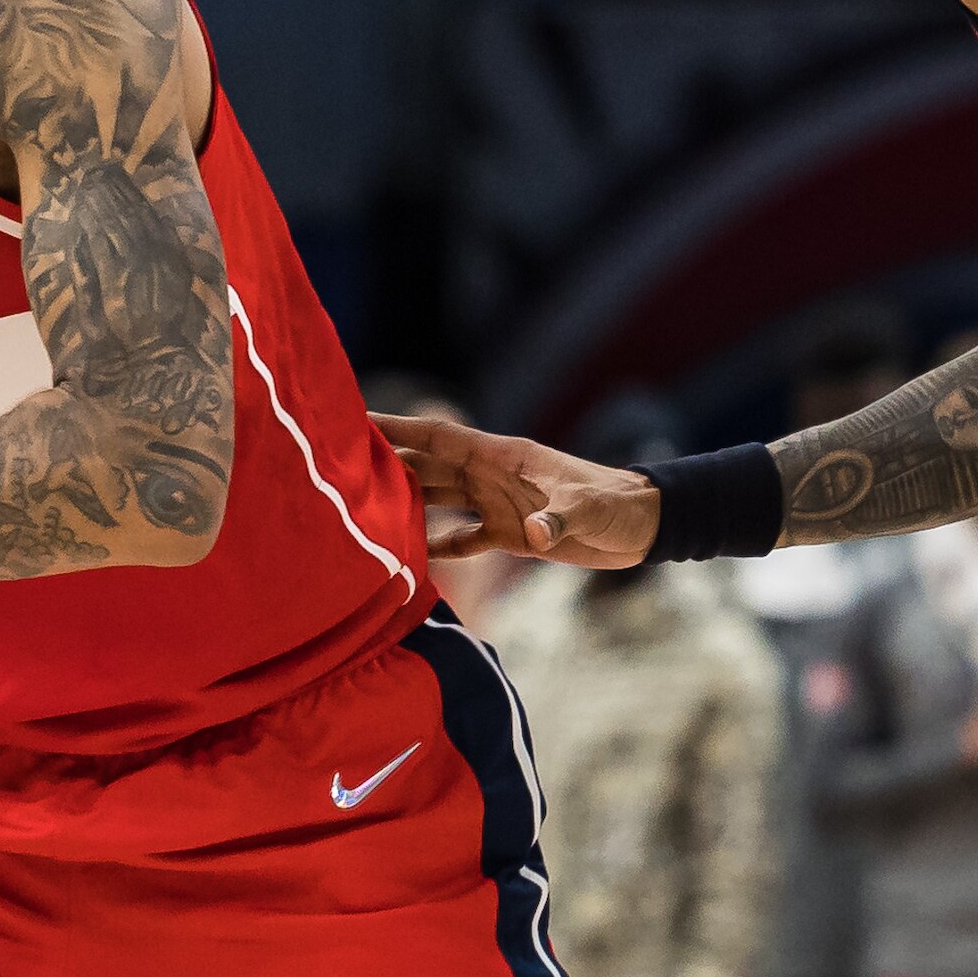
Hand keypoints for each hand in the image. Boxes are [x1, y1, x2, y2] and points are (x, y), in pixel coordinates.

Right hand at [378, 407, 662, 566]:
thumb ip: (559, 519)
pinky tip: (406, 557)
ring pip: (437, 499)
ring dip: (403, 503)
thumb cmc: (617, 507)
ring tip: (358, 511)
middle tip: (336, 469)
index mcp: (502, 457)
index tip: (355, 419)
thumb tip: (532, 533)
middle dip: (384, 464)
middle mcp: (491, 476)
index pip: (437, 437)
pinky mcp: (509, 535)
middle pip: (426, 466)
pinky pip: (462, 539)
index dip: (396, 427)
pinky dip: (436, 546)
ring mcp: (498, 504)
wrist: (641, 527)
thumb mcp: (589, 510)